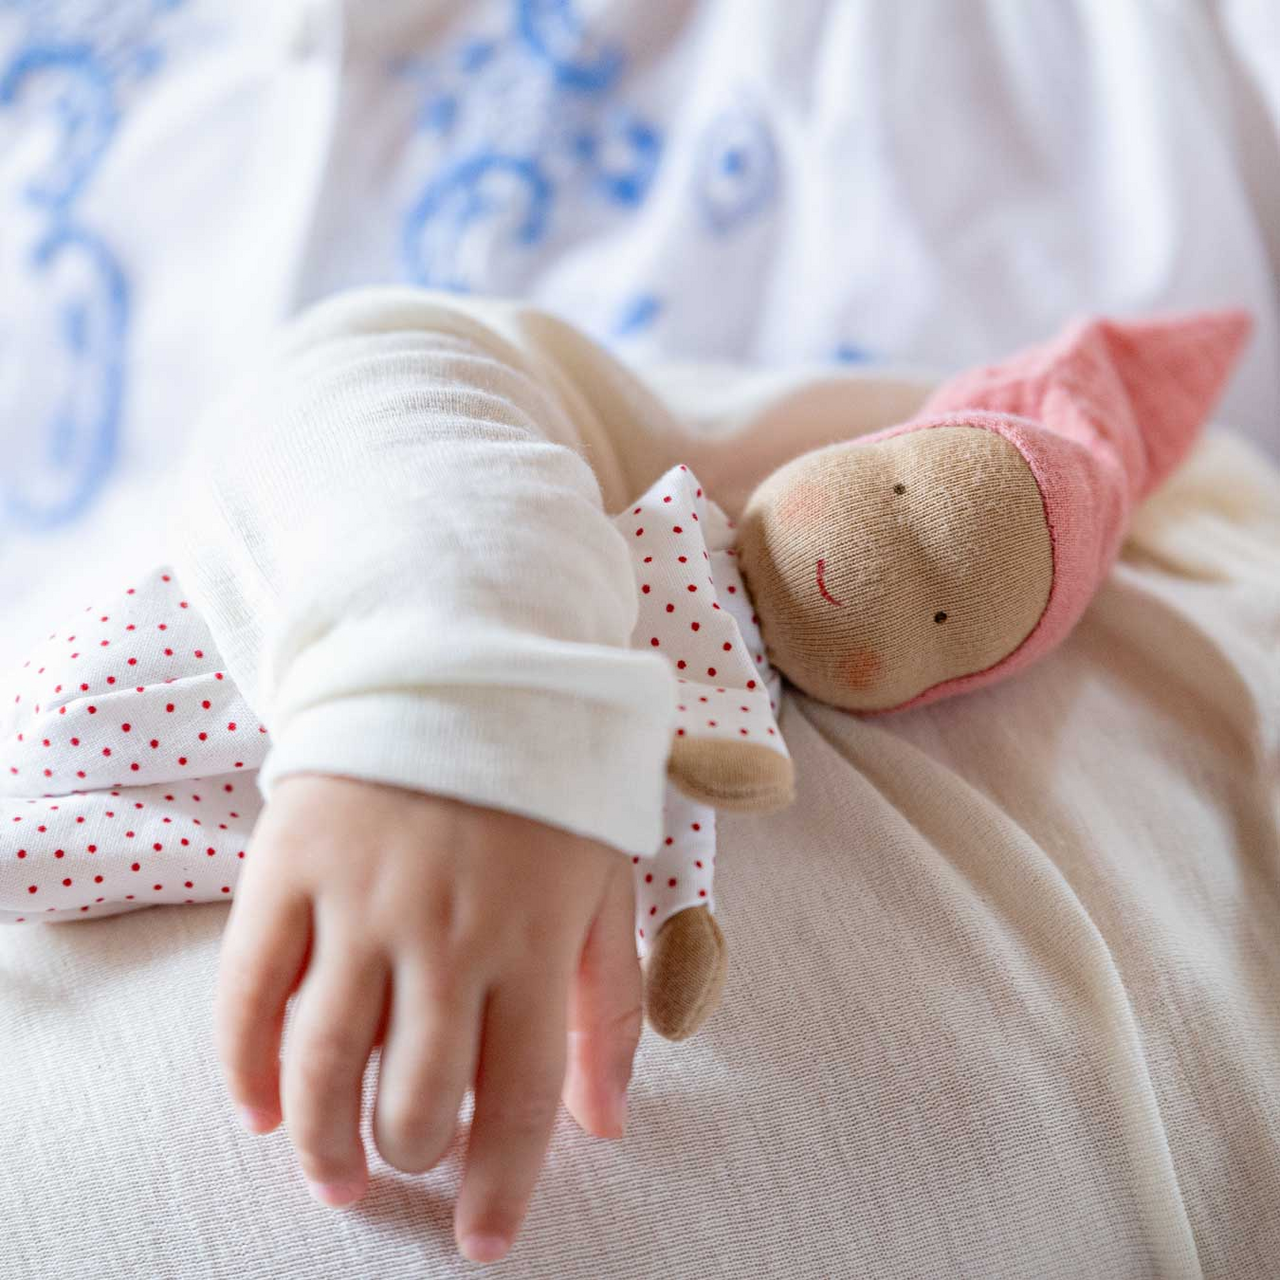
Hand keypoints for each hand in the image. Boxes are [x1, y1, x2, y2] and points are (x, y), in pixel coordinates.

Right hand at [214, 774, 641, 1262]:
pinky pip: (247, 993)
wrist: (464, 665)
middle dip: (412, 1158)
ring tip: (334, 1175)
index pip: (516, 1101)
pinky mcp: (287, 868)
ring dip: (322, 1145)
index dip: (500, 1188)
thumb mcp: (608, 881)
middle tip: (409, 1165)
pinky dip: (243, 1068)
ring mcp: (358, 902)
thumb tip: (606, 1124)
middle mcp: (444, 934)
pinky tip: (258, 1110)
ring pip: (322, 1067)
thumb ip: (611, 1003)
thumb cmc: (549, 784)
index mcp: (532, 939)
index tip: (483, 1239)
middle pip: (412, 1100)